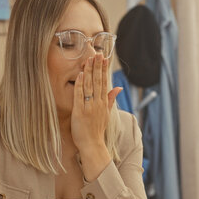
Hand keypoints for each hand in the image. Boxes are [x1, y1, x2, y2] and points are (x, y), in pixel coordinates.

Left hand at [71, 53, 121, 180]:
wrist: (92, 145)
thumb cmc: (97, 131)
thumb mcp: (107, 114)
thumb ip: (111, 100)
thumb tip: (118, 88)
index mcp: (104, 103)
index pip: (104, 82)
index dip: (104, 69)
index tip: (104, 58)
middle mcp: (98, 103)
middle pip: (98, 81)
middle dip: (97, 66)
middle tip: (98, 53)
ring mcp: (89, 107)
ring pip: (90, 86)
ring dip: (89, 72)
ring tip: (89, 59)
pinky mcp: (80, 112)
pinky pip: (80, 96)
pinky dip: (80, 85)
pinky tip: (80, 75)